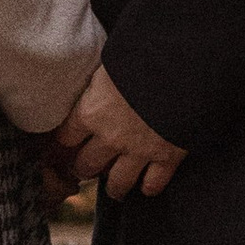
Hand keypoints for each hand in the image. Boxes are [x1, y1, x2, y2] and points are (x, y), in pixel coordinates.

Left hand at [56, 66, 186, 202]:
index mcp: (91, 111)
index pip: (65, 138)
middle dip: (84, 168)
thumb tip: (95, 83)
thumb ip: (99, 82)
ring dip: (114, 187)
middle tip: (87, 168)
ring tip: (115, 189)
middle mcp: (109, 137)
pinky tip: (146, 186)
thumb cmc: (143, 55)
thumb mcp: (110, 63)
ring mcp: (138, 151)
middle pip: (86, 165)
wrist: (182, 65)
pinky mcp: (166, 157)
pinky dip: (149, 187)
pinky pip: (153, 184)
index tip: (63, 148)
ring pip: (117, 183)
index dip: (62, 144)